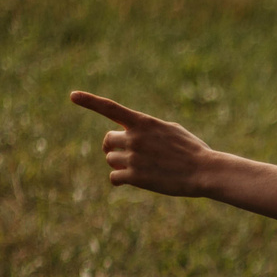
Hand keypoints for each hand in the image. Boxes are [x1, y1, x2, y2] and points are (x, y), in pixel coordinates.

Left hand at [69, 91, 222, 196]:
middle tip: (121, 153)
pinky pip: (114, 177)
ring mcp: (134, 157)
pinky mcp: (135, 177)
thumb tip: (131, 132)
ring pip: (111, 160)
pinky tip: (129, 181)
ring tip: (137, 168)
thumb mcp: (170, 129)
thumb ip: (148, 128)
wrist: (204, 171)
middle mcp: (135, 137)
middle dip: (112, 147)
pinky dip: (119, 180)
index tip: (72, 95)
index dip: (90, 101)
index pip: (110, 108)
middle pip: (108, 140)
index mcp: (143, 122)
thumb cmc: (192, 150)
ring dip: (119, 164)